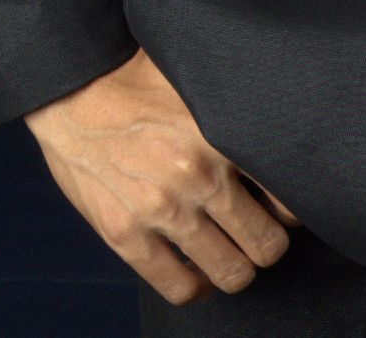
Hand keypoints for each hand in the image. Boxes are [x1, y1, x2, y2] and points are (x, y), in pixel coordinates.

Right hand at [24, 46, 301, 304]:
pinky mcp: (126, 236)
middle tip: (260, 232)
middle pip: (267, 245)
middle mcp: (197, 176)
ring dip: (237, 268)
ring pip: (232, 273)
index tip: (282, 207)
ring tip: (232, 252)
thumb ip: (238, 110)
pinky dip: (197, 286)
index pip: (288, 197)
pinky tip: (197, 269)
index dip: (291, 208)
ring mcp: (162, 211)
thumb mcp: (200, 80)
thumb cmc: (141, 78)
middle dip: (269, 243)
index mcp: (222, 133)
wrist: (74, 88)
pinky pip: (181, 288)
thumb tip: (283, 124)